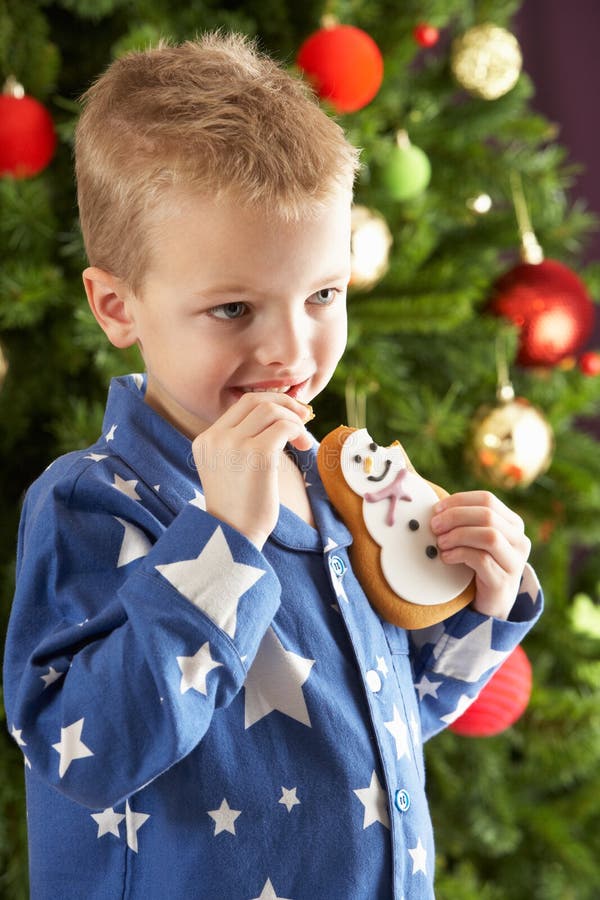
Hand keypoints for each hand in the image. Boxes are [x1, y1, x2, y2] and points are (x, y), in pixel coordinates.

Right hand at [191, 393, 313, 548]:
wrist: (233, 539)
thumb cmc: (239, 509)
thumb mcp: (228, 469)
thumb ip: (240, 444)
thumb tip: (277, 417)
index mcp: (205, 441)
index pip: (239, 406)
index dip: (269, 404)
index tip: (289, 414)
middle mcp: (216, 438)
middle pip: (254, 400)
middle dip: (283, 403)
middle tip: (304, 415)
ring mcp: (234, 444)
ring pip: (271, 410)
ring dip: (293, 419)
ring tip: (302, 439)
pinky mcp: (257, 454)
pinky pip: (284, 427)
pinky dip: (298, 431)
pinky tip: (303, 445)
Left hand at [430, 491, 530, 619]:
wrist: (489, 603)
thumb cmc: (477, 565)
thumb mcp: (474, 538)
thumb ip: (464, 521)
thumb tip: (437, 507)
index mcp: (513, 524)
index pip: (487, 500)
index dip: (459, 501)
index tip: (436, 510)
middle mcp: (519, 540)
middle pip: (487, 515)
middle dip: (455, 517)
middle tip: (434, 526)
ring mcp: (515, 562)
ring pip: (489, 536)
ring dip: (459, 535)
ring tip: (441, 542)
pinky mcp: (504, 582)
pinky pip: (482, 560)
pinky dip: (460, 554)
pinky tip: (446, 557)